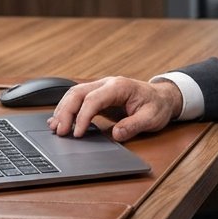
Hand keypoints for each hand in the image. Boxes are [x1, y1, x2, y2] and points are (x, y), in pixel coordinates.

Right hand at [48, 76, 182, 141]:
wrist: (162, 97)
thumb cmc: (157, 106)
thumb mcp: (151, 118)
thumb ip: (134, 126)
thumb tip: (116, 134)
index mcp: (119, 87)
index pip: (93, 99)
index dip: (82, 116)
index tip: (78, 133)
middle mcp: (107, 84)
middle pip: (78, 93)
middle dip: (65, 111)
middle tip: (60, 131)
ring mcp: (101, 88)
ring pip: (74, 94)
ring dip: (63, 110)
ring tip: (55, 128)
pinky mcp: (98, 96)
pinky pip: (77, 99)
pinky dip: (66, 109)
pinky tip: (58, 120)